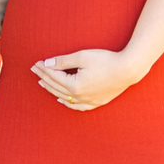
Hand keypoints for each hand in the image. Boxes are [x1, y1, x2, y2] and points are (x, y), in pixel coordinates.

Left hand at [32, 48, 147, 110]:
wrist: (128, 69)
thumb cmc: (106, 60)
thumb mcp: (82, 56)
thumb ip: (63, 61)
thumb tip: (47, 64)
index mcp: (74, 85)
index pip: (54, 77)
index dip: (43, 69)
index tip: (36, 64)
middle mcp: (79, 96)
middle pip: (57, 87)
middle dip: (44, 78)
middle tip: (35, 70)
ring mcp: (88, 101)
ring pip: (65, 98)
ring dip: (52, 90)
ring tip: (43, 83)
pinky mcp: (96, 102)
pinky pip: (77, 107)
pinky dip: (67, 103)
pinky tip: (61, 100)